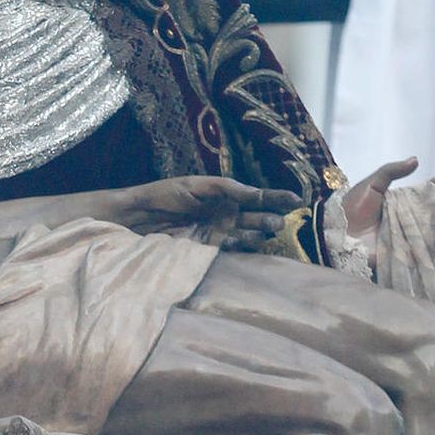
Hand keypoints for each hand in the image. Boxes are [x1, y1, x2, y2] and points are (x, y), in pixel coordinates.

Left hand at [108, 176, 299, 249]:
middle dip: (269, 217)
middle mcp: (225, 214)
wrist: (138, 216)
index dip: (276, 198)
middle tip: (280, 221)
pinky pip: (230, 248)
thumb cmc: (164, 194)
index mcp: (224, 195)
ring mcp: (217, 232)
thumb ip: (226, 189)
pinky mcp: (207, 248)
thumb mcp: (197, 185)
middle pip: (255, 216)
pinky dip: (243, 247)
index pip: (256, 196)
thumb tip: (254, 193)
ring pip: (246, 233)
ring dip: (259, 232)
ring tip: (272, 230)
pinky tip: (255, 245)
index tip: (296, 199)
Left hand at [342, 158, 434, 252]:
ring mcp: (414, 235)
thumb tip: (417, 160)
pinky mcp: (411, 252)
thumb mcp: (373, 184)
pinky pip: (432, 248)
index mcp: (405, 200)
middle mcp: (413, 217)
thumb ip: (392, 171)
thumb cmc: (351, 209)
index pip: (433, 187)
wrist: (339, 233)